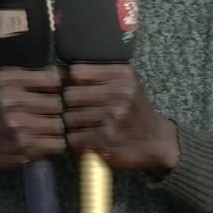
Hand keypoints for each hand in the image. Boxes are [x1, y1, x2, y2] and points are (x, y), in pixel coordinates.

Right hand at [0, 68, 64, 193]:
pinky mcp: (23, 151)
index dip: (57, 86)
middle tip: (51, 111)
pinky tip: (45, 139)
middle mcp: (11, 105)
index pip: (52, 80)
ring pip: (59, 125)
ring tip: (48, 125)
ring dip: (57, 126)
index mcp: (6, 82)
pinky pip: (56, 145)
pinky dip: (55, 142)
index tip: (53, 91)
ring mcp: (17, 130)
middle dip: (57, 107)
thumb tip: (64, 73)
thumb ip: (28, 75)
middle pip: (57, 104)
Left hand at [62, 64, 179, 172]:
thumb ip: (96, 74)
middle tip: (77, 111)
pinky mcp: (107, 141)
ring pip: (69, 118)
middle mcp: (120, 94)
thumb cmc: (132, 108)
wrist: (156, 141)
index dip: (70, 82)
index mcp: (122, 74)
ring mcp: (113, 118)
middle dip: (69, 106)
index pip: (77, 72)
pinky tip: (86, 139)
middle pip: (70, 95)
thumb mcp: (123, 83)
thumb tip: (57, 71)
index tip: (74, 90)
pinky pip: (74, 138)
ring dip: (72, 125)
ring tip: (83, 126)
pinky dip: (76, 141)